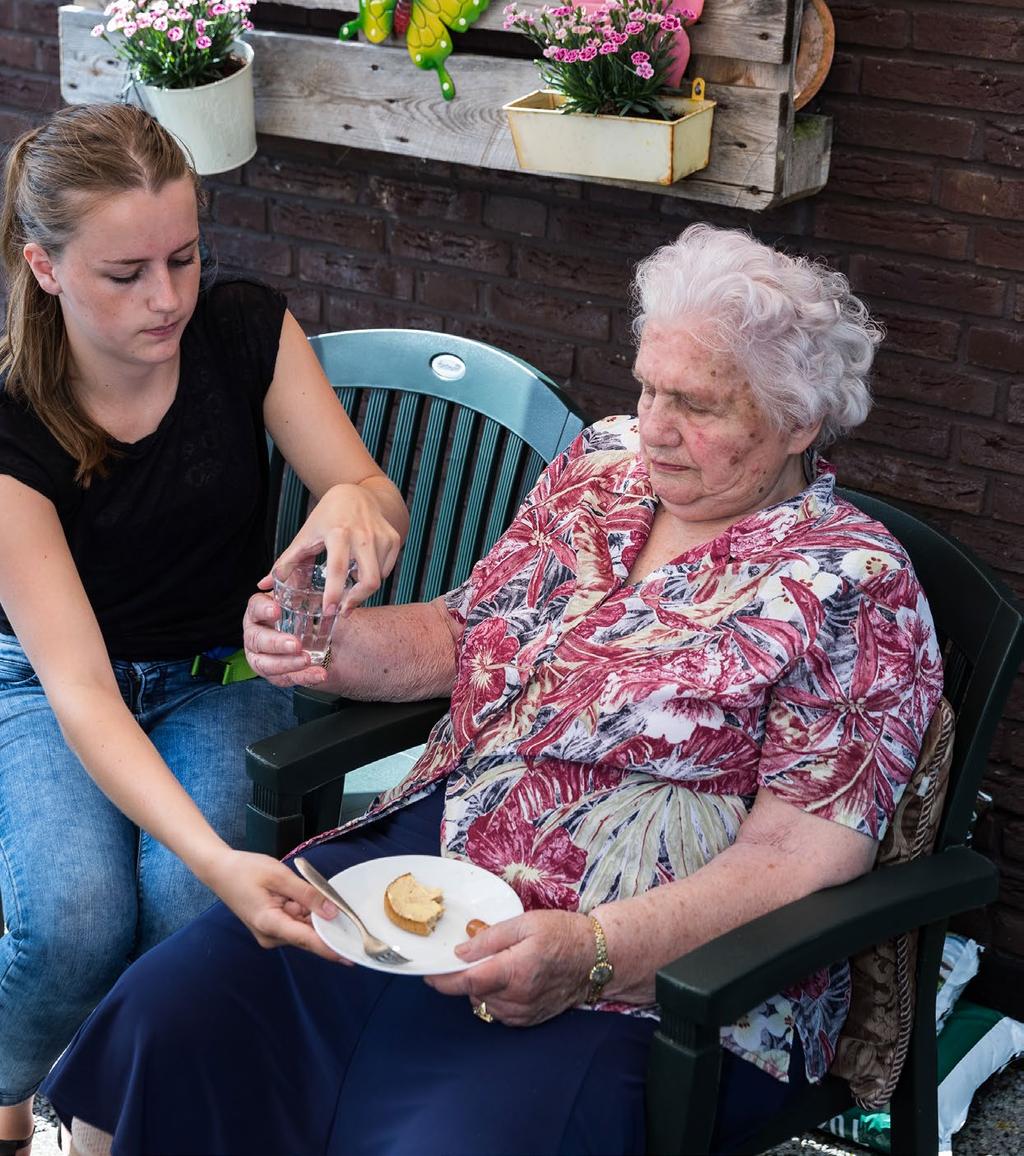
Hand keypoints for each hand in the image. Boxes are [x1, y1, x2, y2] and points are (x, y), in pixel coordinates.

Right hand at [203, 846, 353, 962]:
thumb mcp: (280, 876)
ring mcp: (271, 934)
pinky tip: (309, 899)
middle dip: (327, 924)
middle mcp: (271, 936)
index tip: (351, 956)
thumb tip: (332, 912)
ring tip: (319, 896)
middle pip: (309, 935)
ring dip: (315, 915)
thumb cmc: (247, 870)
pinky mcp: (272, 928)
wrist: (220, 871)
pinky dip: (306, 913)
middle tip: (348, 912)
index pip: (308, 940)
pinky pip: (296, 923)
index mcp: (270, 924)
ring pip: (304, 928)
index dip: (331, 948)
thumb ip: (307, 894)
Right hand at [242, 590, 330, 687]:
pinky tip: (317, 674)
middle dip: (275, 642)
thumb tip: (305, 568)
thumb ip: (303, 586)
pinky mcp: (274, 674)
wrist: (322, 642)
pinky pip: (284, 679)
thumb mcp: (307, 599)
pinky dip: (302, 677)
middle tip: (295, 643)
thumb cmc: (307, 616)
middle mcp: (256, 634)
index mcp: (260, 612)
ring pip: (265, 664)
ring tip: (307, 660)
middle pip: (257, 639)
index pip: (255, 607)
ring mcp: (261, 656)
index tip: (276, 610)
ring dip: (287, 663)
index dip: (263, 609)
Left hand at [267, 482, 401, 617]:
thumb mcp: (305, 536)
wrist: (356, 493)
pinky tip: (361, 572)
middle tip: (342, 611)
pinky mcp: (394, 540)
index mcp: (338, 533)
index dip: (335, 595)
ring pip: (379, 578)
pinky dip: (374, 577)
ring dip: (363, 589)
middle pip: (369, 580)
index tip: (329, 612)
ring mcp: (382, 537)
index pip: (338, 570)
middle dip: (357, 600)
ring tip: (349, 589)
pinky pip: (386, 570)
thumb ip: (285, 562)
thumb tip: (264, 584)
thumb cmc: (328, 517)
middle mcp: (363, 535)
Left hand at [424, 910, 593, 1025]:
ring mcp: (524, 1012)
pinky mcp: (530, 1019)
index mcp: (515, 971)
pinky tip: (507, 979)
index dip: (444, 980)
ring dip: (481, 987)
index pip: (468, 982)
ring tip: (497, 964)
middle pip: (474, 993)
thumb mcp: (525, 923)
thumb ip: (490, 938)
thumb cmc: (562, 934)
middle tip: (473, 954)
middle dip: (466, 977)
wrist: (595, 958)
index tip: (429, 974)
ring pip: (485, 1004)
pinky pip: (500, 1012)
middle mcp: (518, 998)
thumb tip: (461, 951)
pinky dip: (495, 997)